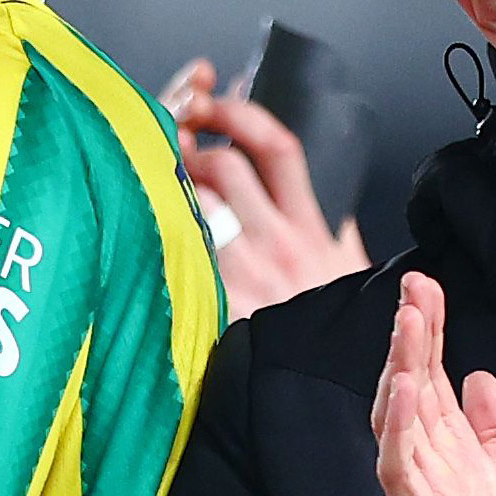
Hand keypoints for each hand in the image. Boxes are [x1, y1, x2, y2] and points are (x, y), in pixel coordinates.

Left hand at [162, 59, 369, 319]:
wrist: (331, 398)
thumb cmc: (340, 340)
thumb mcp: (351, 274)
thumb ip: (337, 231)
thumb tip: (327, 197)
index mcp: (313, 230)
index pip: (277, 147)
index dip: (241, 112)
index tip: (218, 96)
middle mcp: (278, 245)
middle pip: (224, 164)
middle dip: (189, 142)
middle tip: (165, 135)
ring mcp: (244, 274)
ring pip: (194, 203)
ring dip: (167, 183)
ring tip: (154, 179)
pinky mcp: (216, 305)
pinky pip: (178, 253)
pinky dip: (160, 231)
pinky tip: (145, 226)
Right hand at [373, 272, 495, 495]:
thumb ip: (494, 436)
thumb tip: (481, 380)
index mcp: (455, 459)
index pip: (434, 385)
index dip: (429, 337)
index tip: (427, 289)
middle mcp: (432, 472)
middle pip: (413, 392)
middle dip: (412, 338)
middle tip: (414, 286)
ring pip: (401, 422)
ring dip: (402, 370)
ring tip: (408, 322)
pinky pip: (401, 472)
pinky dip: (399, 430)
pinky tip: (403, 391)